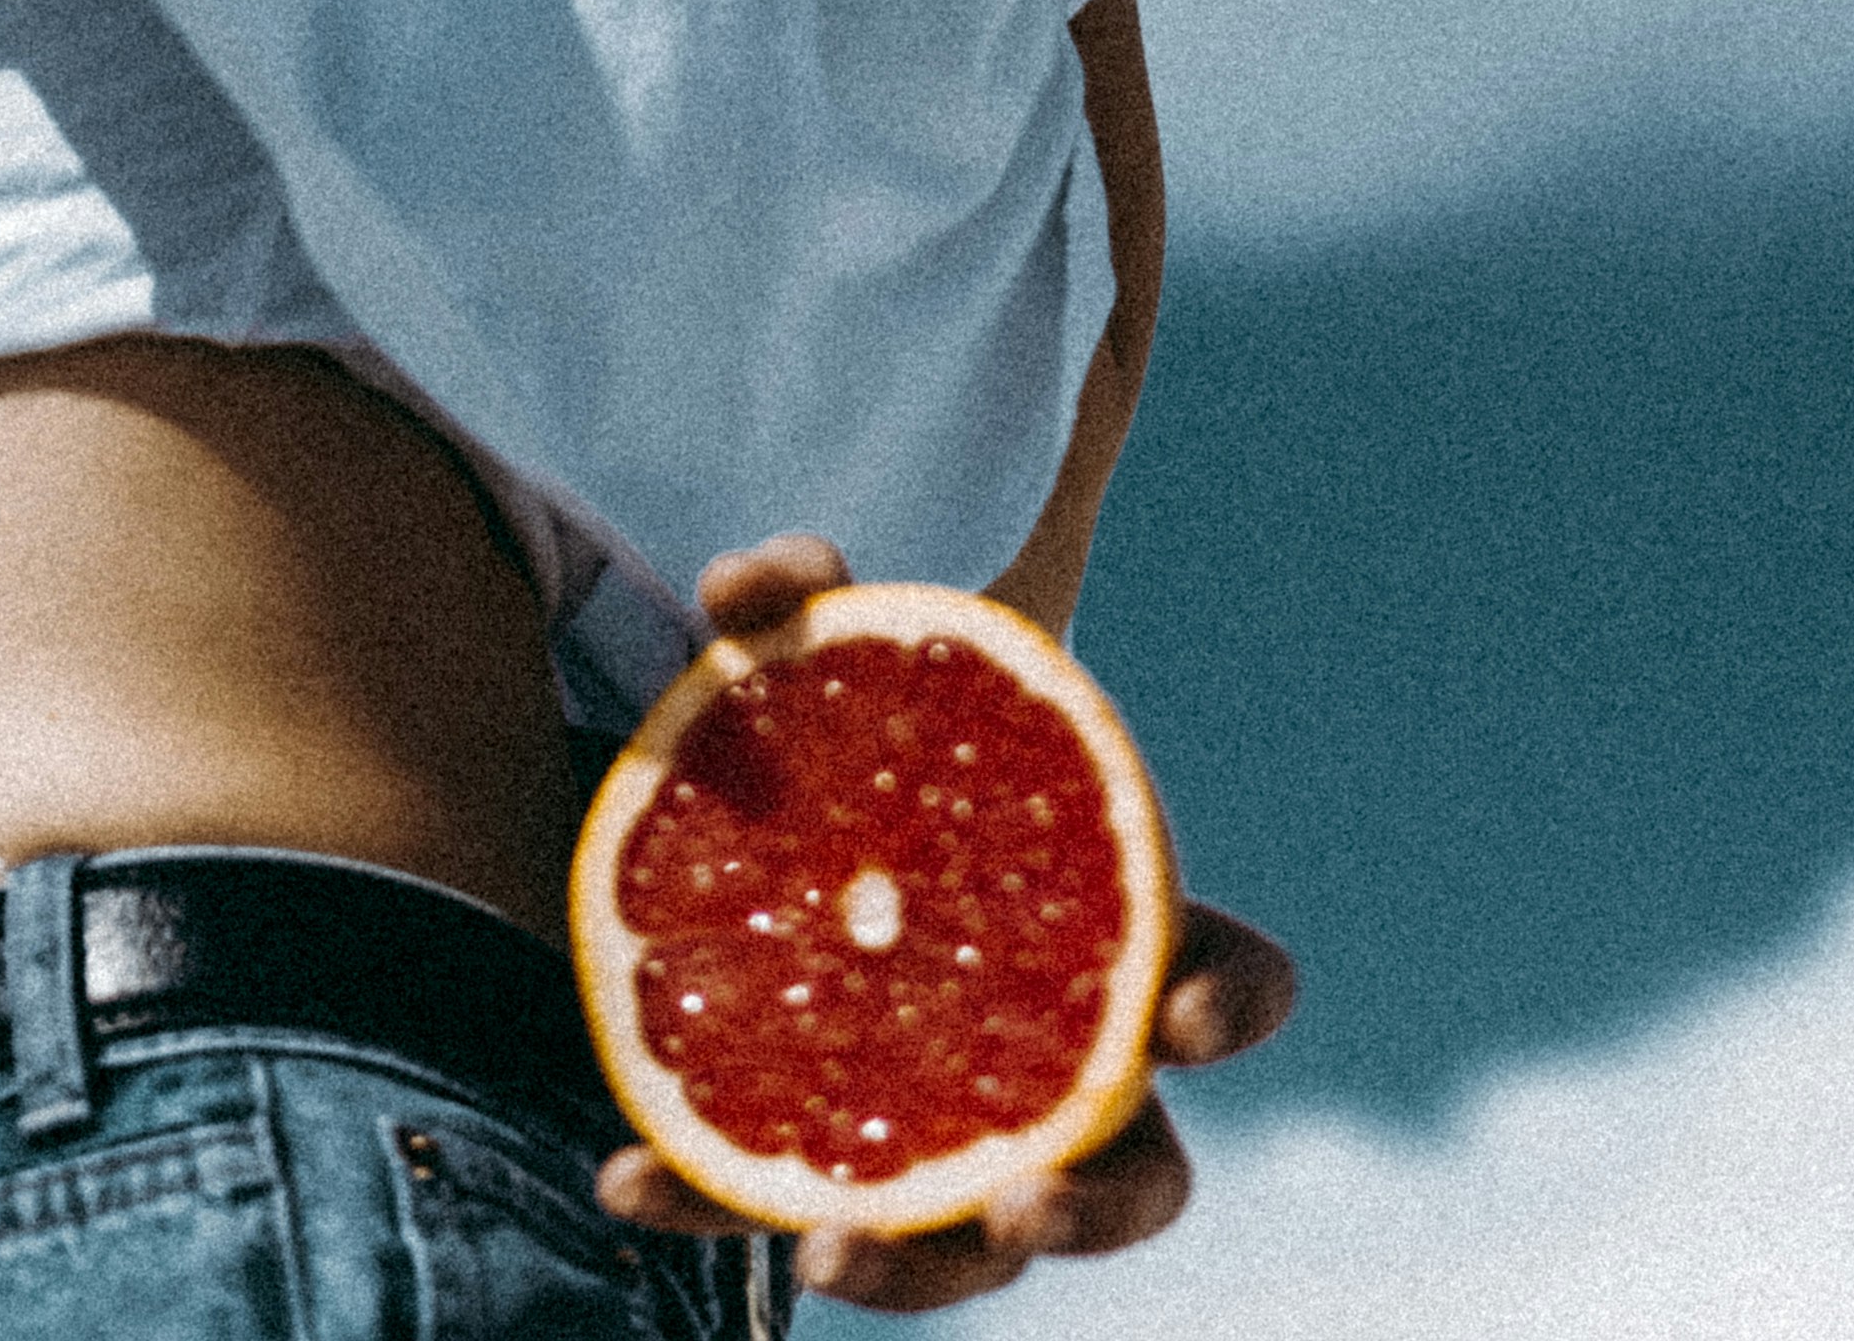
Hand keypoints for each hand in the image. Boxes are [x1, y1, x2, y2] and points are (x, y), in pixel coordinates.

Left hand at [591, 538, 1304, 1312]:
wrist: (736, 814)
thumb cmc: (840, 738)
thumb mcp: (816, 656)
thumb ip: (797, 597)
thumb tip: (755, 581)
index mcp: (1101, 931)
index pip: (1223, 977)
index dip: (1230, 1003)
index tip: (1185, 1018)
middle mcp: (1052, 1061)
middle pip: (1135, 1179)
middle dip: (1094, 1210)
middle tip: (1018, 1199)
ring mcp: (945, 1131)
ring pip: (975, 1250)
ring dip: (917, 1274)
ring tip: (822, 1251)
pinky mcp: (816, 1156)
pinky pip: (781, 1205)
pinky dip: (705, 1199)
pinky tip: (623, 1177)